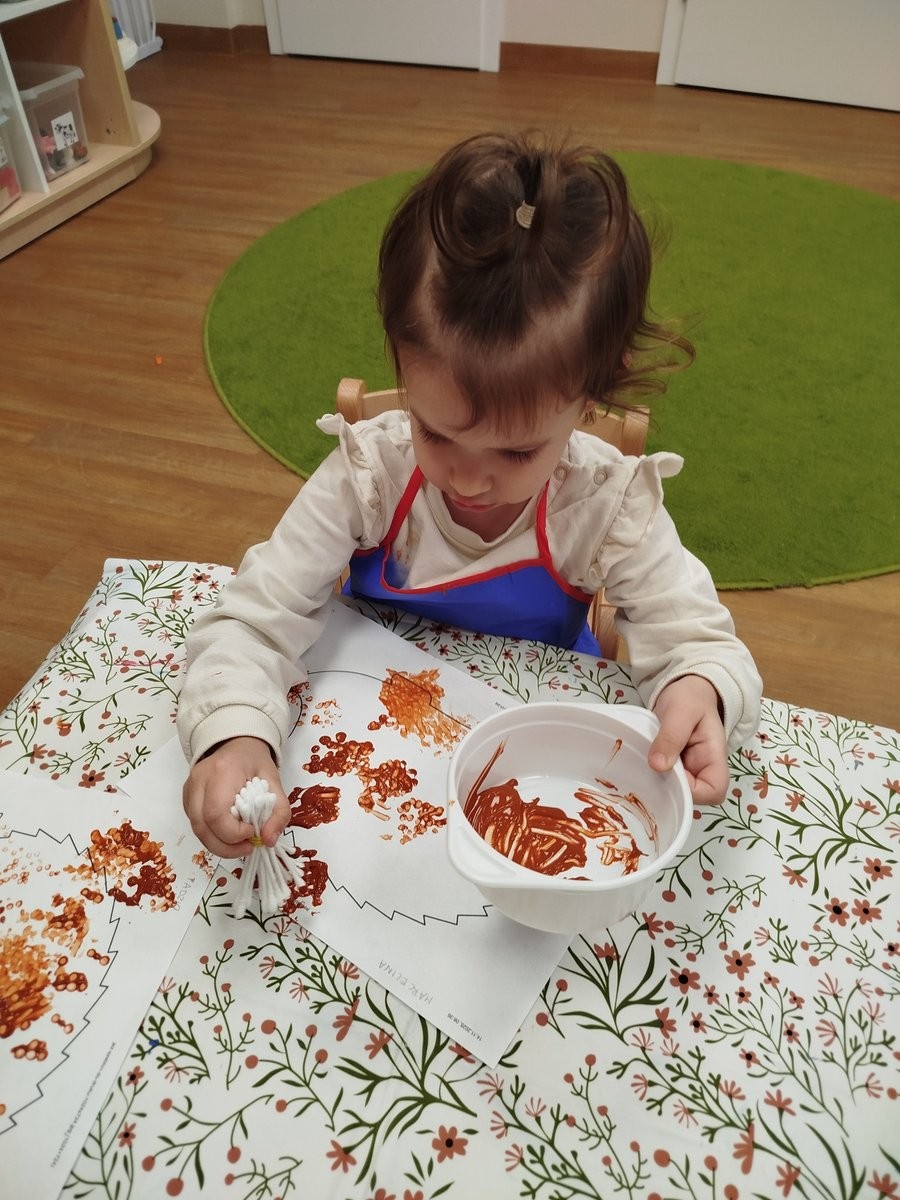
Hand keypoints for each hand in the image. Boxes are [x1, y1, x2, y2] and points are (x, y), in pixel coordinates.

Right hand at [182, 736, 290, 856]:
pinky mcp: (186, 797)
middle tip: (248, 847)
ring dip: (219, 844)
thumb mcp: (276, 783)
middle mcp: (199, 779)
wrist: (236, 744)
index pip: (216, 813)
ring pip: (196, 829)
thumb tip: (268, 840)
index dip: (233, 833)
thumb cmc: (254, 762)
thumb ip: (279, 812)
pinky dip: (212, 835)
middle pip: (202, 826)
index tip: (253, 831)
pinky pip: (196, 824)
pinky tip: (229, 832)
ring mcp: (189, 788)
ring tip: (240, 843)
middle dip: (226, 846)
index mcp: (223, 771)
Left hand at [649, 676, 728, 804]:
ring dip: (658, 782)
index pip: (713, 791)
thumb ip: (671, 737)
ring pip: (675, 791)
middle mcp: (703, 770)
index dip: (692, 791)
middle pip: (692, 797)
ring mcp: (688, 770)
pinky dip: (651, 775)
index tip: (669, 773)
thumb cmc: (690, 698)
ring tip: (642, 762)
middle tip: (649, 767)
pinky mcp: (673, 767)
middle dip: (669, 788)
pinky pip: (664, 780)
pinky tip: (640, 762)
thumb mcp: (681, 711)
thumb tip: (658, 766)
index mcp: (714, 758)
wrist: (686, 691)